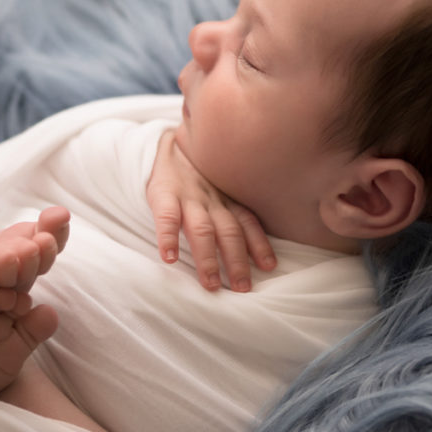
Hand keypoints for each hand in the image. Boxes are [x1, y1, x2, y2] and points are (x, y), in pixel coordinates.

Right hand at [146, 130, 275, 291]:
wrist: (165, 141)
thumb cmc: (197, 173)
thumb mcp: (221, 185)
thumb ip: (234, 209)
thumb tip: (262, 247)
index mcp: (227, 199)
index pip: (248, 223)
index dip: (259, 244)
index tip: (269, 267)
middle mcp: (212, 200)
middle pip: (229, 232)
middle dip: (237, 261)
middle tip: (242, 289)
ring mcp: (188, 197)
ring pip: (202, 229)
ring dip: (207, 258)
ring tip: (210, 283)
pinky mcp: (163, 194)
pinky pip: (167, 217)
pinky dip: (168, 237)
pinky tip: (169, 257)